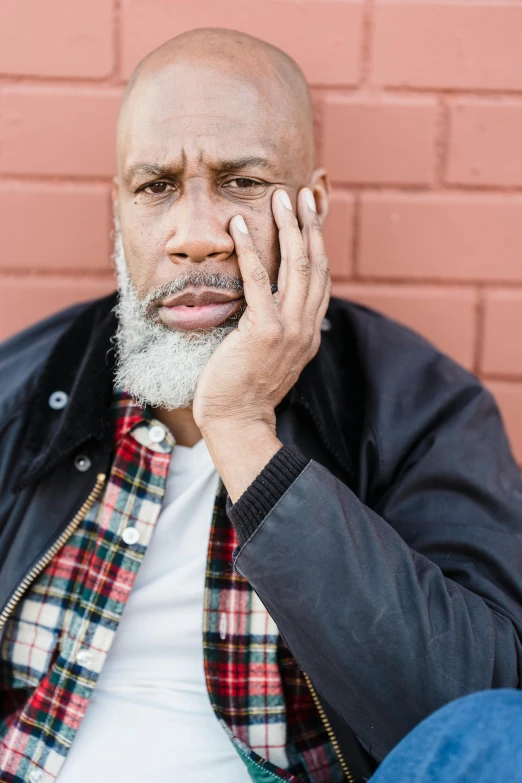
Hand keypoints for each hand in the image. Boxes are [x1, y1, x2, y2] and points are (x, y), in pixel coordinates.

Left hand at [193, 187, 330, 434]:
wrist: (238, 423)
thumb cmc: (245, 391)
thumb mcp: (272, 357)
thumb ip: (277, 329)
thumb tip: (267, 306)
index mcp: (309, 332)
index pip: (321, 279)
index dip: (318, 244)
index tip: (312, 216)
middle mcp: (307, 327)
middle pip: (315, 265)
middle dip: (309, 226)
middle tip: (301, 195)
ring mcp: (290, 329)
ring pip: (296, 267)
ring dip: (288, 228)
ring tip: (280, 198)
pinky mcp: (265, 331)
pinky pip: (259, 282)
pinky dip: (251, 251)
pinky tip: (241, 227)